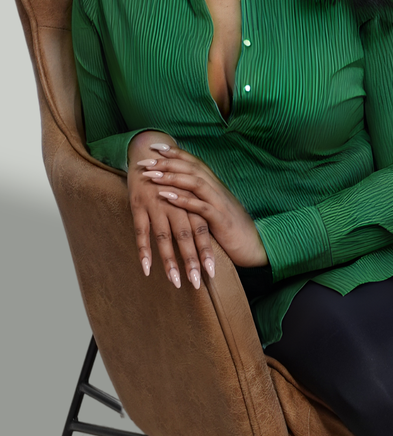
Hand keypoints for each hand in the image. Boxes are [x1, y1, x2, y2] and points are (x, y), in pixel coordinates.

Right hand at [127, 132, 214, 288]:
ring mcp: (156, 204)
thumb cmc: (168, 178)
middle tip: (196, 282)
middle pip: (185, 235)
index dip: (206, 250)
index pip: (201, 229)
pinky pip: (141, 231)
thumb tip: (203, 240)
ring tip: (175, 281)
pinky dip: (143, 250)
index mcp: (189, 200)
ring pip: (164, 236)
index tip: (212, 273)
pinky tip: (146, 268)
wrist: (146, 153)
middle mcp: (175, 203)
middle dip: (191, 260)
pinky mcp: (138, 205)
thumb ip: (192, 212)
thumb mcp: (184, 191)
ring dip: (170, 260)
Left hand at [141, 144, 267, 268]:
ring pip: (195, 182)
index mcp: (214, 184)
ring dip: (172, 177)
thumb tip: (180, 186)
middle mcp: (216, 188)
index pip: (192, 161)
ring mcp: (219, 202)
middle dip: (167, 162)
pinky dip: (183, 200)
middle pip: (191, 168)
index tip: (155, 147)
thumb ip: (200, 195)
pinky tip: (167, 197)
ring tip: (152, 176)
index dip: (174, 153)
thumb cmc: (229, 226)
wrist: (253, 244)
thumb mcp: (214, 206)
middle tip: (146, 160)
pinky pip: (201, 206)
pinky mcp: (221, 219)